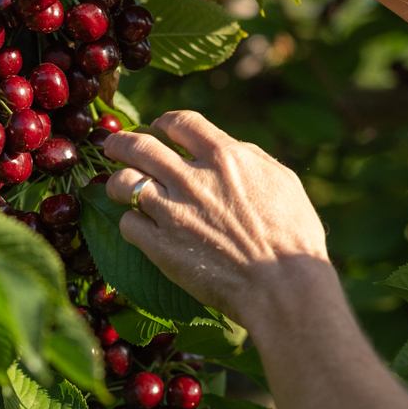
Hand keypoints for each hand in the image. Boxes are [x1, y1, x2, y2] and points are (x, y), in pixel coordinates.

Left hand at [101, 111, 333, 330]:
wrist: (282, 286)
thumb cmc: (294, 236)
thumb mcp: (282, 181)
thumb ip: (250, 158)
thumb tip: (229, 149)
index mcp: (224, 157)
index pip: (180, 123)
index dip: (164, 123)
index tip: (159, 129)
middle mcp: (192, 178)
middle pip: (139, 145)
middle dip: (120, 143)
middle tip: (113, 146)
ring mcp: (172, 212)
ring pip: (122, 183)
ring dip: (116, 182)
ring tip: (116, 187)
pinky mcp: (160, 246)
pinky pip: (128, 224)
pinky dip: (130, 222)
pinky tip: (138, 226)